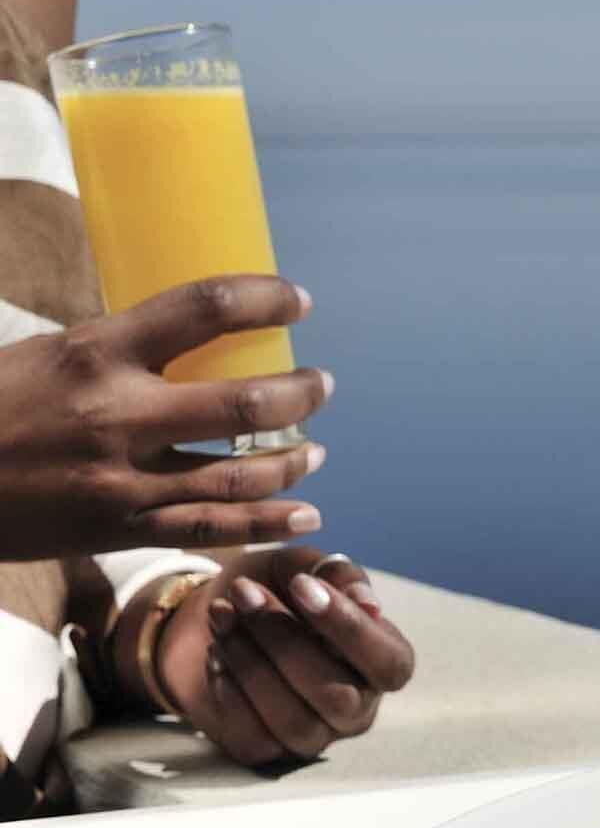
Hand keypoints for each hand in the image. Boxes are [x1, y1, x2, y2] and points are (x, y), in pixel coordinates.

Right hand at [0, 275, 331, 560]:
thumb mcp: (49, 354)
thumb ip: (119, 349)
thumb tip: (192, 335)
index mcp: (98, 350)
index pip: (206, 307)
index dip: (266, 299)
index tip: (299, 301)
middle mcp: (119, 412)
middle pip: (247, 401)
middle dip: (302, 393)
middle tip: (322, 385)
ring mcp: (122, 478)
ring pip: (241, 473)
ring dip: (294, 461)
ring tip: (316, 450)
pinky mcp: (119, 528)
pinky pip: (211, 528)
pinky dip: (267, 523)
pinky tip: (305, 515)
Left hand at [156, 546, 415, 765]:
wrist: (215, 611)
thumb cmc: (275, 587)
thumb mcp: (306, 567)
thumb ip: (339, 576)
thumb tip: (368, 605)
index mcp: (383, 663)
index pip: (390, 664)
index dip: (349, 629)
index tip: (301, 585)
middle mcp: (357, 707)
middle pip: (336, 696)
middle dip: (284, 640)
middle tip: (244, 593)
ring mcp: (313, 735)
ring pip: (293, 721)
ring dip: (250, 662)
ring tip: (221, 614)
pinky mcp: (266, 751)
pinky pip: (252, 737)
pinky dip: (228, 690)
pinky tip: (216, 653)